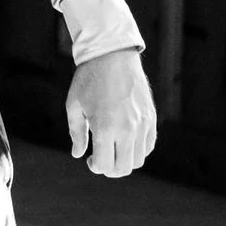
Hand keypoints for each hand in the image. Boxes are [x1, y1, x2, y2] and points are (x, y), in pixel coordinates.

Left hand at [65, 47, 156, 176]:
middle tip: (99, 158)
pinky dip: (138, 150)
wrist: (112, 56)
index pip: (106, 165)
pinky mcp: (151, 118)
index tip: (90, 158)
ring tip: (112, 148)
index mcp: (105, 127)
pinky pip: (149, 145)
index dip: (96, 167)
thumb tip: (78, 154)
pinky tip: (124, 140)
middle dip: (110, 169)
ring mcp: (142, 124)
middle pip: (125, 168)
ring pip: (139, 159)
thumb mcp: (74, 106)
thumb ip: (76, 133)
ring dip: (124, 160)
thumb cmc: (88, 80)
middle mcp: (127, 129)